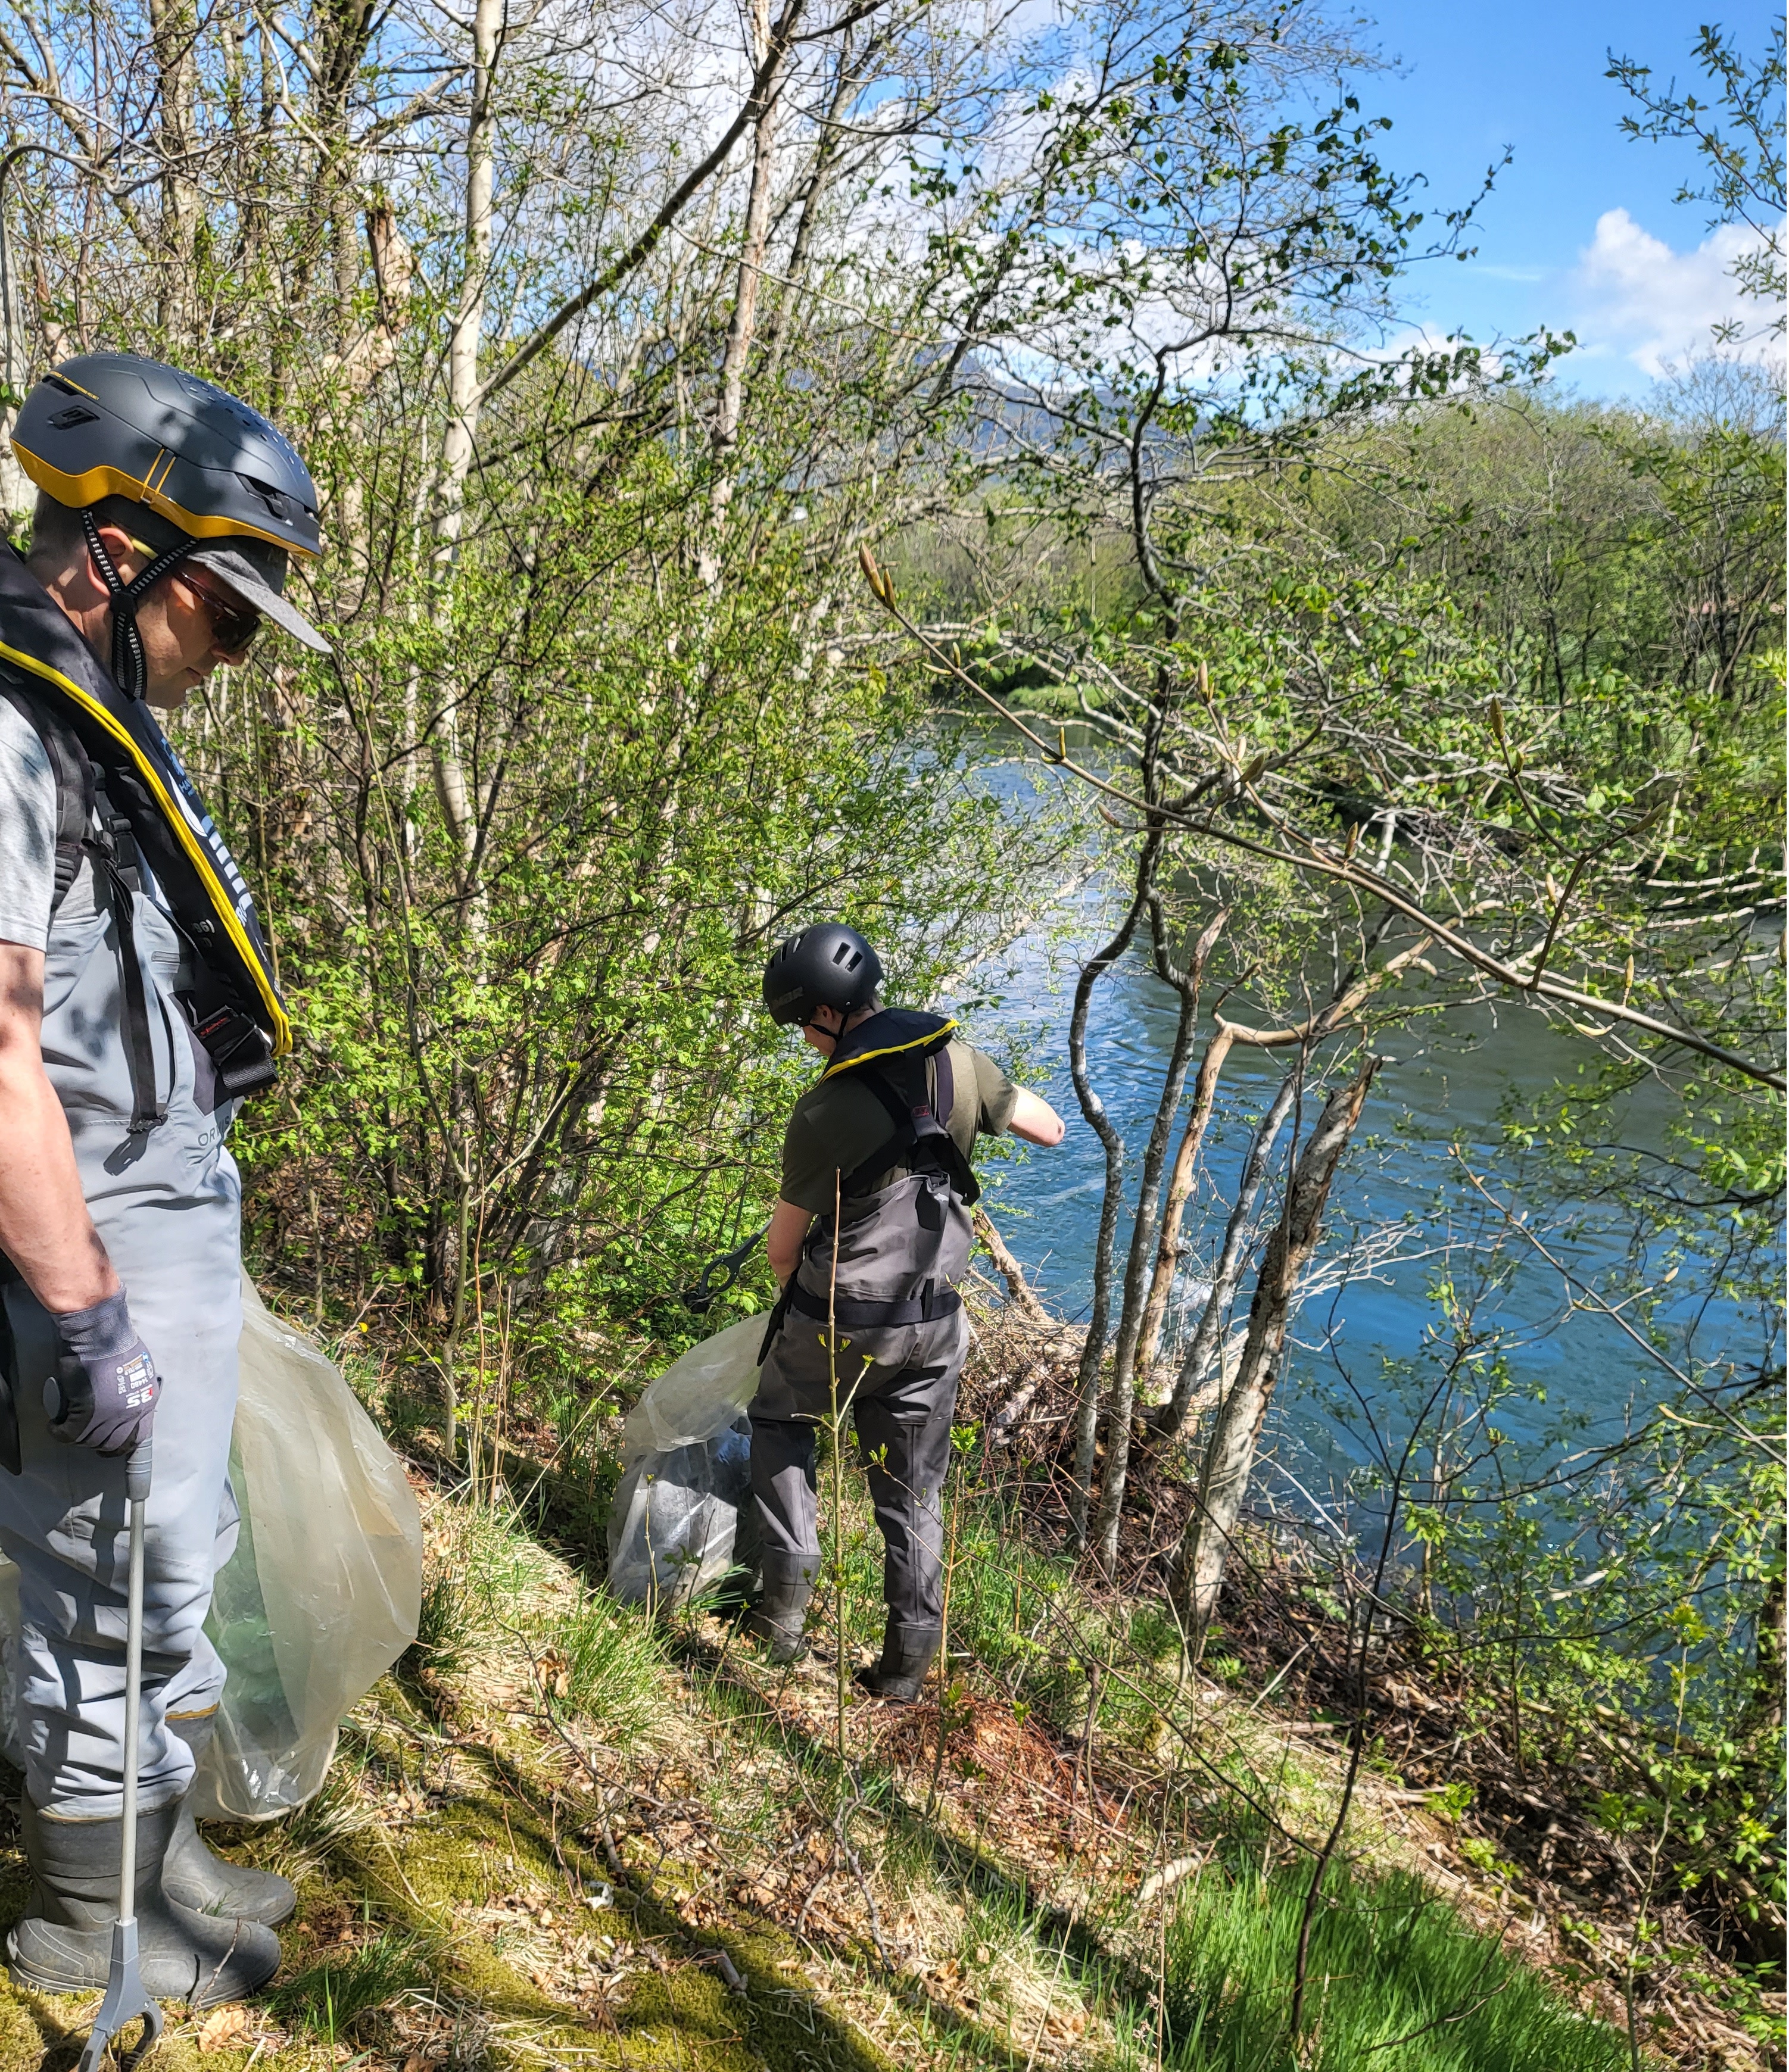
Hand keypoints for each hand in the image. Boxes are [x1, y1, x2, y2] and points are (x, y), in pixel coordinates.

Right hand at [44, 1292, 158, 1454]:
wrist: (101, 1335)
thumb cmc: (117, 1345)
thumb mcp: (139, 1371)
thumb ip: (134, 1390)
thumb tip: (126, 1401)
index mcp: (145, 1403)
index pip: (137, 1437)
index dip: (121, 1442)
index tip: (111, 1441)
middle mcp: (130, 1414)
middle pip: (113, 1444)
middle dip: (98, 1444)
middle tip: (86, 1437)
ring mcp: (109, 1416)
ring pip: (89, 1441)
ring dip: (77, 1438)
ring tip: (69, 1428)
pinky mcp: (86, 1412)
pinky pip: (69, 1434)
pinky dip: (59, 1432)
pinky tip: (55, 1427)